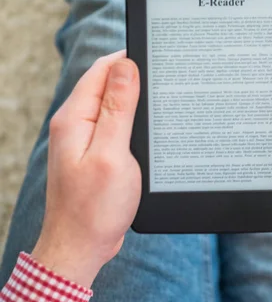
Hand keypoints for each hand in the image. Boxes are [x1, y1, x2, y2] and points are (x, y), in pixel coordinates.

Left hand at [31, 50, 140, 287]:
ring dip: (135, 99)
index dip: (129, 58)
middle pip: (106, 84)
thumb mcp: (112, 153)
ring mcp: (83, 139)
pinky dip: (132, 120)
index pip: (102, 70)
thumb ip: (117, 108)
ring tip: (162, 101)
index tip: (158, 55)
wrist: (81, 246)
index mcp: (74, 118)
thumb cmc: (95, 207)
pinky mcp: (94, 153)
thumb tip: (125, 66)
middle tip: (167, 78)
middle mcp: (75, 124)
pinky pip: (114, 125)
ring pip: (112, 104)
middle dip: (135, 76)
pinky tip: (149, 128)